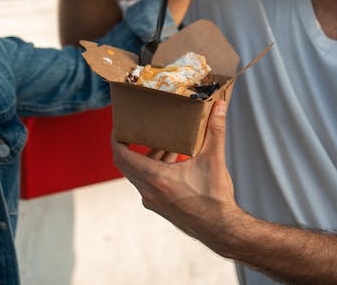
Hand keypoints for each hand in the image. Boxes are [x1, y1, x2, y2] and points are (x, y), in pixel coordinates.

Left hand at [110, 100, 239, 242]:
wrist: (220, 229)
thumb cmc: (215, 198)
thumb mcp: (214, 160)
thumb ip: (215, 130)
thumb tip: (219, 106)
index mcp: (156, 179)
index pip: (121, 156)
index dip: (115, 139)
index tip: (118, 126)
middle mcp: (149, 191)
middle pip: (126, 164)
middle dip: (129, 144)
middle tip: (135, 128)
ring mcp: (153, 200)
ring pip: (139, 173)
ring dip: (147, 156)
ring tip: (164, 141)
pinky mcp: (160, 206)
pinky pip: (148, 183)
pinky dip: (154, 168)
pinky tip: (174, 158)